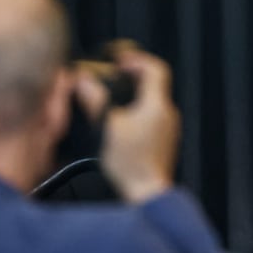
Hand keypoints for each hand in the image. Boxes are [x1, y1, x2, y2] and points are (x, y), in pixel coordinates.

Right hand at [92, 47, 180, 203]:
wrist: (147, 192)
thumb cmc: (131, 165)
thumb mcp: (106, 129)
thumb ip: (95, 102)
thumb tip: (83, 83)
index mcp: (157, 105)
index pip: (156, 69)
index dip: (137, 60)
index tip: (122, 61)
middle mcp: (167, 114)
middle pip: (155, 84)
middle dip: (133, 77)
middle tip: (115, 77)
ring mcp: (168, 128)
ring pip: (154, 101)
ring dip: (136, 95)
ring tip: (115, 99)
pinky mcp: (164, 141)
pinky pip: (153, 117)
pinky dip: (139, 112)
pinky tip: (122, 123)